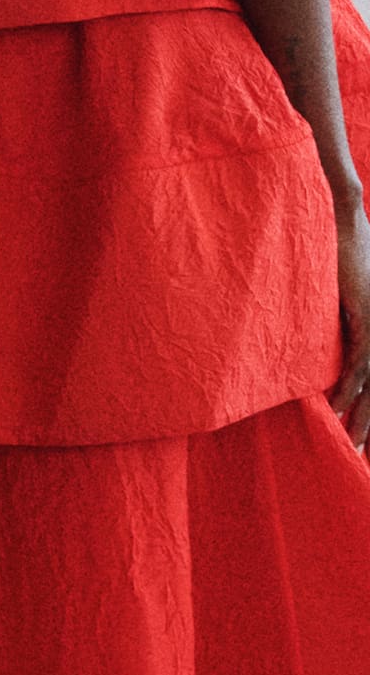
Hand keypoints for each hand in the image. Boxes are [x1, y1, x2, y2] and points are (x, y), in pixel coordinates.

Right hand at [337, 195, 369, 451]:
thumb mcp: (330, 295)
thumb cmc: (334, 251)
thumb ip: (328, 320)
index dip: (369, 408)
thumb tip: (310, 341)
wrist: (343, 222)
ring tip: (355, 443)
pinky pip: (359, 361)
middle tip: (363, 452)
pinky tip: (338, 408)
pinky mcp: (368, 316)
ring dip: (364, 415)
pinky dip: (350, 387)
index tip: (362, 436)